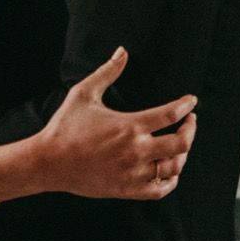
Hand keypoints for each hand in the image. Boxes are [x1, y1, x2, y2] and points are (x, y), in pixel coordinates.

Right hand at [38, 47, 197, 199]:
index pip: (170, 114)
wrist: (49, 162)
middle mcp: (135, 150)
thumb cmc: (65, 126)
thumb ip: (107, 72)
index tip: (191, 102)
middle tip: (189, 123)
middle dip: (190, 130)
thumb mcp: (83, 93)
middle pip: (181, 144)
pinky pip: (160, 189)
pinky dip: (170, 181)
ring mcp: (133, 172)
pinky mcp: (127, 189)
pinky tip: (169, 171)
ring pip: (174, 167)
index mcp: (129, 126)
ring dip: (182, 154)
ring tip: (179, 145)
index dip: (186, 106)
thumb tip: (122, 51)